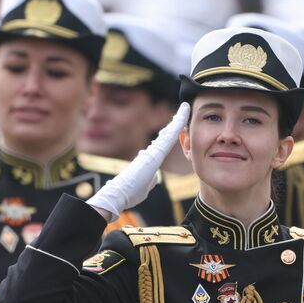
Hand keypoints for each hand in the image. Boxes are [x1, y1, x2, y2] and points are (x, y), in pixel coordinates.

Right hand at [88, 103, 190, 221]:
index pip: (163, 143)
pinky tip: (182, 117)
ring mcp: (152, 152)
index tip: (178, 124)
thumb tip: (154, 175)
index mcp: (150, 159)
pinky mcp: (153, 154)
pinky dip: (176, 126)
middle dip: (176, 122)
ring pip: (168, 133)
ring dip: (178, 120)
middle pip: (166, 134)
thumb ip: (150, 178)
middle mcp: (151, 152)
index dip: (171, 132)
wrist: (117, 195)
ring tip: (185, 107)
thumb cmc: (129, 192)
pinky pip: (168, 138)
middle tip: (184, 109)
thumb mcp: (145, 185)